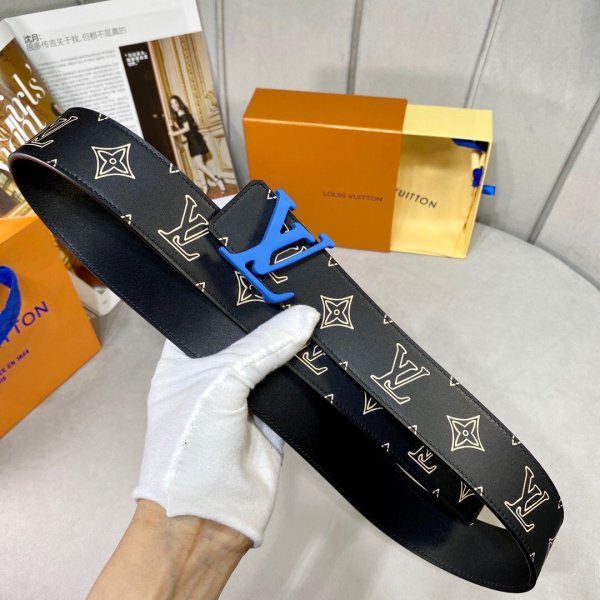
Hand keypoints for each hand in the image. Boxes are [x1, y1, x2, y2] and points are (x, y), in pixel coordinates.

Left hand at [132, 305, 319, 546]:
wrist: (207, 519)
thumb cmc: (191, 444)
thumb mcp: (219, 383)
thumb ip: (263, 347)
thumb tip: (306, 315)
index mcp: (183, 361)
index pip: (209, 318)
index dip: (233, 298)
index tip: (264, 271)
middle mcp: (213, 375)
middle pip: (247, 338)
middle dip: (271, 317)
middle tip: (299, 284)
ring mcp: (245, 397)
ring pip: (274, 360)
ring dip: (293, 343)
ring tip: (318, 306)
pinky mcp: (274, 418)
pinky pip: (294, 387)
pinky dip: (308, 372)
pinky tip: (325, 347)